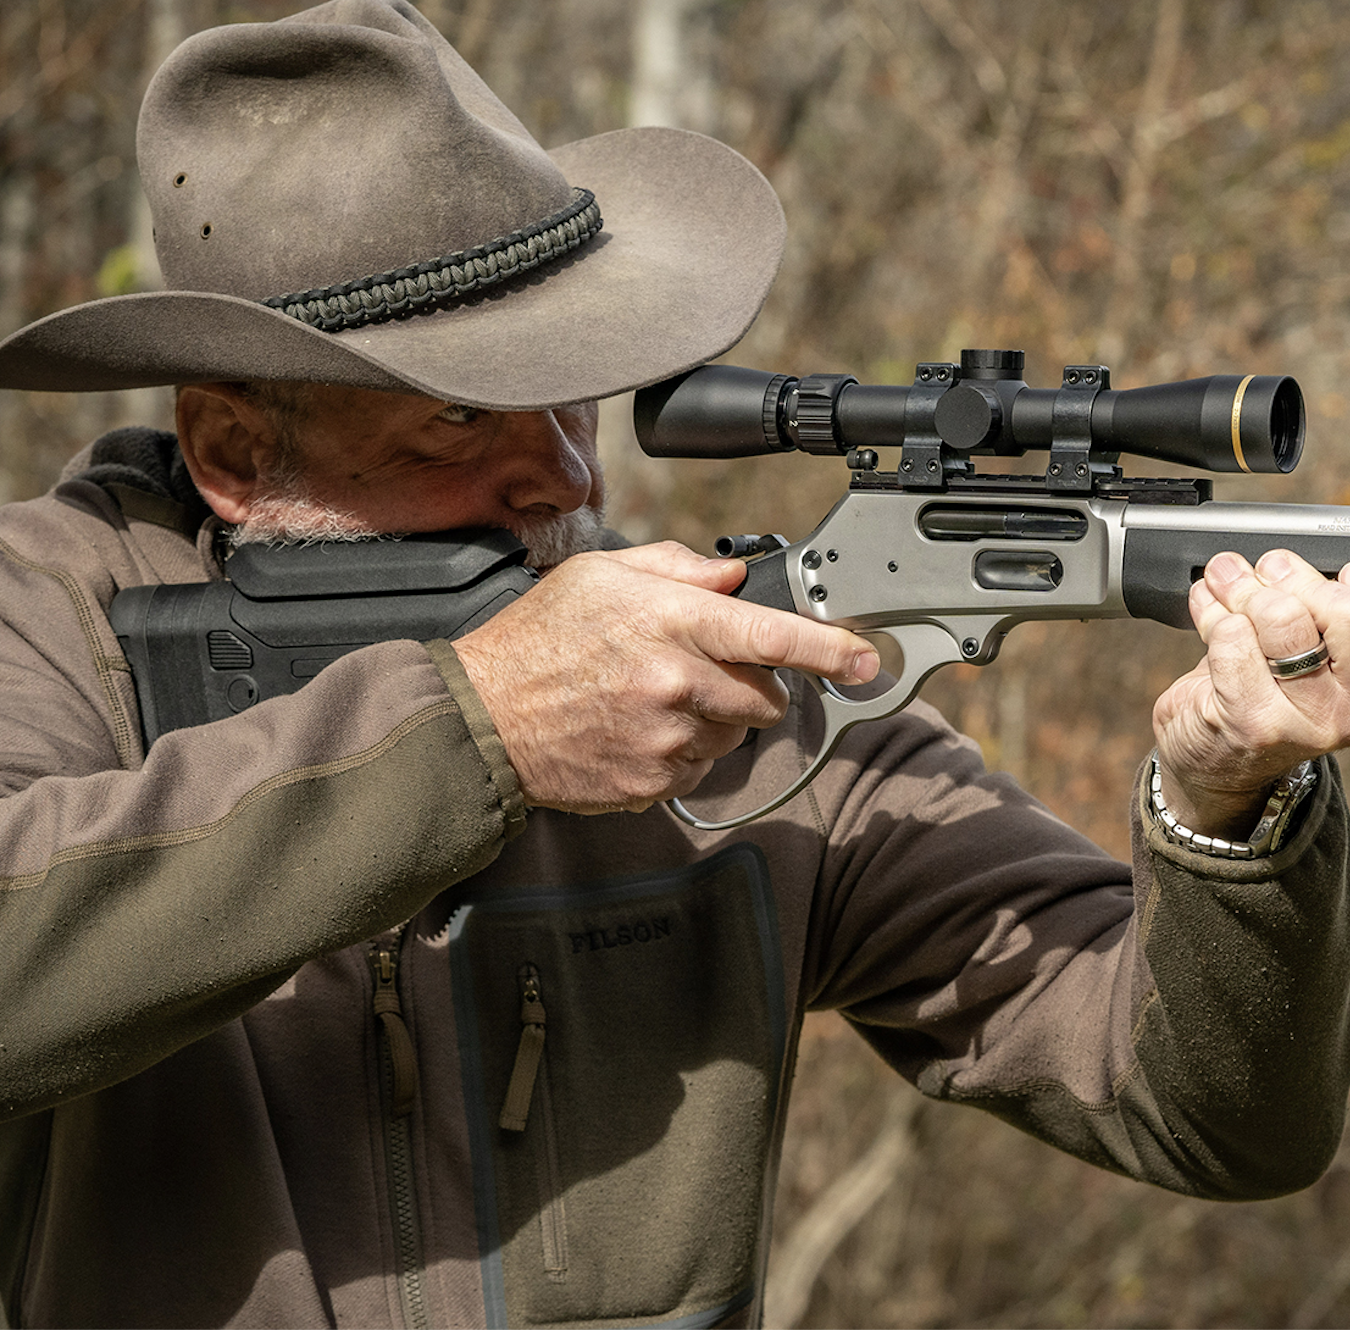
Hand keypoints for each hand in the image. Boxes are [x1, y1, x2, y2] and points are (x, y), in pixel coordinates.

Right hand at [451, 542, 879, 813]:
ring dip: (714, 717)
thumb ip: (677, 569)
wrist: (482, 720)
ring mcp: (666, 738)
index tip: (866, 659)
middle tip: (700, 668)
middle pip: (766, 695)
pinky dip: (682, 749)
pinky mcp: (654, 781)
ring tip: (654, 698)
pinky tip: (637, 729)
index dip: (828, 649)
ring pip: (734, 733)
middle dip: (750, 682)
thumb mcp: (601, 575)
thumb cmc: (538, 640)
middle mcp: (676, 682)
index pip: (771, 635)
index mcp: (670, 622)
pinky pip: (699, 766)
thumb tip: (732, 576)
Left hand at [1153, 549, 1349, 837]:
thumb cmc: (1275, 685)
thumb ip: (1337, 604)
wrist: (1220, 752)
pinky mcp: (1257, 724)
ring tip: (1232, 585)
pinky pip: (1233, 637)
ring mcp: (1314, 724)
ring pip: (1284, 616)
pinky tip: (1212, 614)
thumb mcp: (1327, 647)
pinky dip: (1213, 613)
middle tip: (1271, 573)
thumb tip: (1298, 559)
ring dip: (1246, 588)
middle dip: (1299, 576)